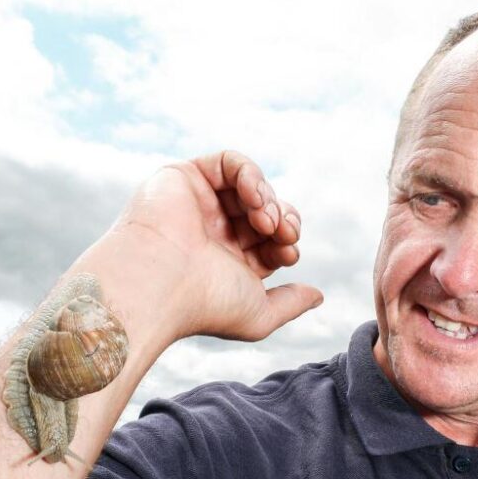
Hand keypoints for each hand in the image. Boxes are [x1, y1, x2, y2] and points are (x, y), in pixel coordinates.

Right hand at [103, 150, 322, 343]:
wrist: (159, 282)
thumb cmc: (203, 304)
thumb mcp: (258, 315)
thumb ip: (290, 305)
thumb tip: (318, 295)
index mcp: (225, 263)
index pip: (270, 243)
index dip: (286, 243)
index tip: (288, 253)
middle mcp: (211, 233)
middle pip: (265, 213)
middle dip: (283, 219)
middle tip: (283, 231)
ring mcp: (198, 204)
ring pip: (250, 187)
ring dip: (268, 199)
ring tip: (265, 219)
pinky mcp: (184, 177)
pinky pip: (229, 163)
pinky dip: (249, 174)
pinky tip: (253, 195)